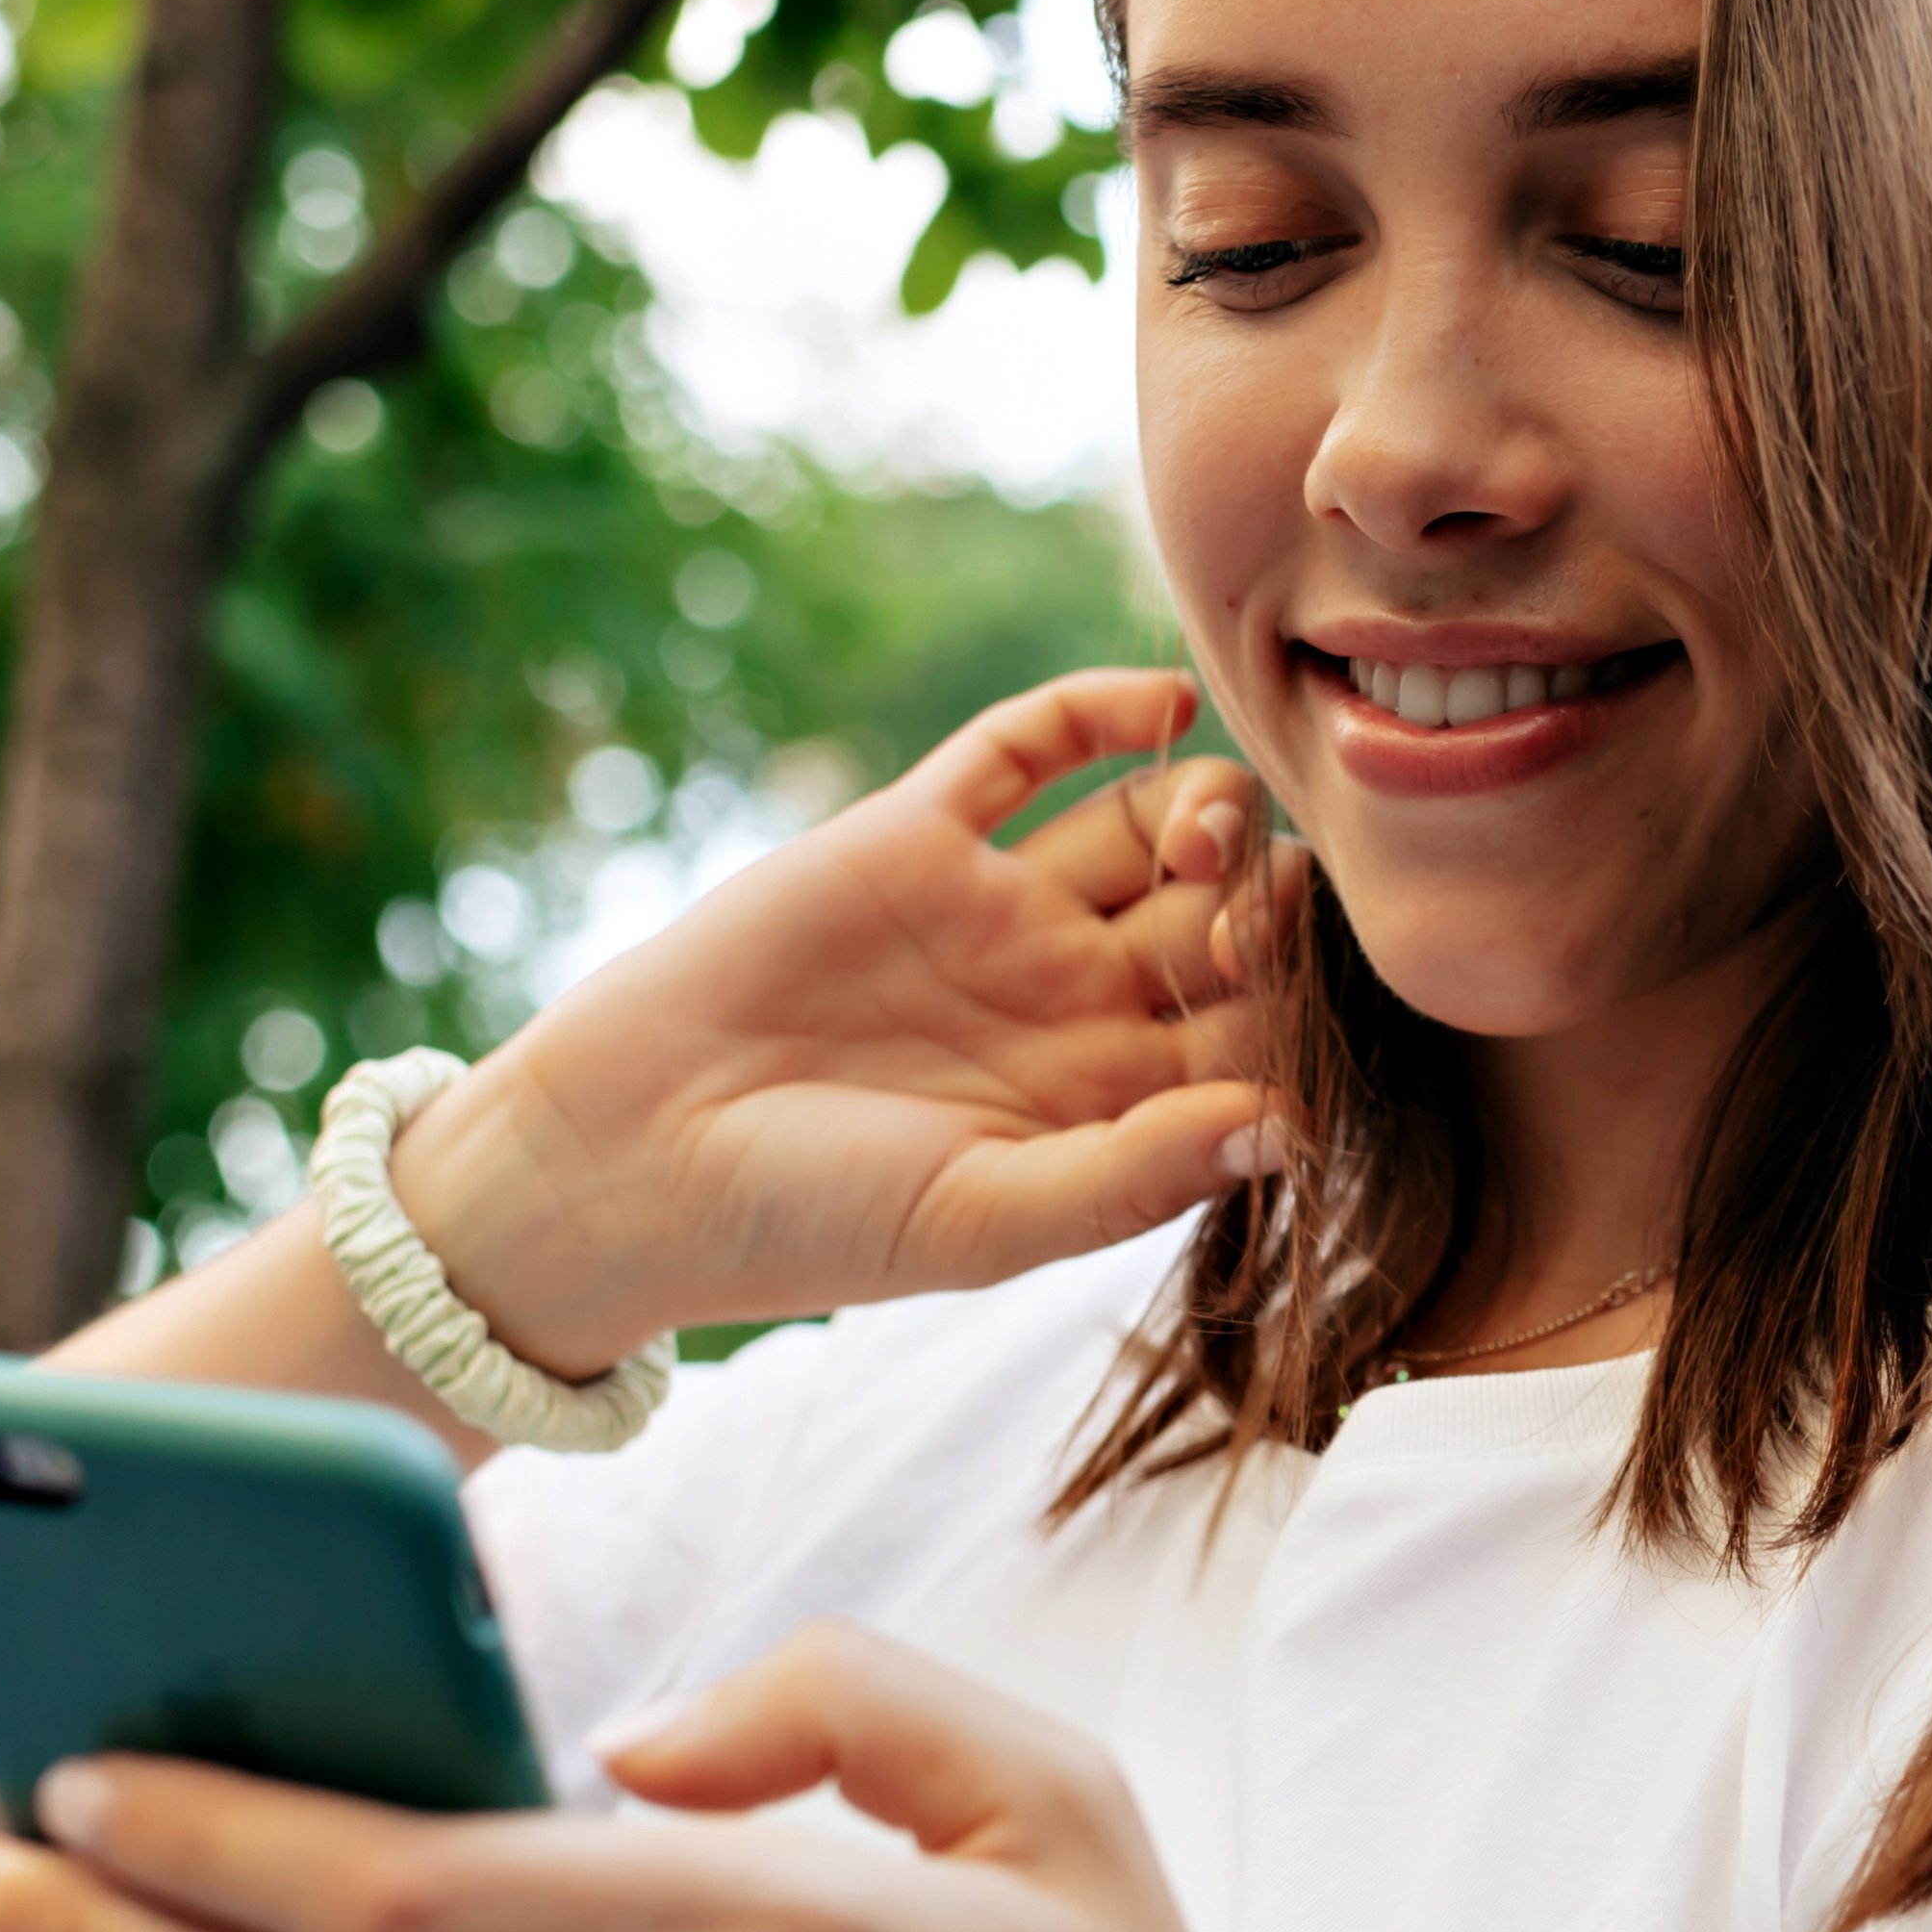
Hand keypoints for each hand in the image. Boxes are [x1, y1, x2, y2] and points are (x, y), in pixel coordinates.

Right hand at [401, 665, 1295, 1371]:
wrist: (629, 1159)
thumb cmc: (810, 1223)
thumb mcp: (985, 1221)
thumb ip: (1135, 1176)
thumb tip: (1289, 1126)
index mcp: (1106, 1105)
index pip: (1250, 1034)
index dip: (1294, 1010)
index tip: (1302, 1001)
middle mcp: (1070, 1001)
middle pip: (1216, 920)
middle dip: (1262, 903)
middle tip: (1254, 909)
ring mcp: (997, 908)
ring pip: (1143, 827)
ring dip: (1203, 810)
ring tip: (1206, 829)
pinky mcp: (916, 834)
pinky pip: (1029, 750)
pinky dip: (1102, 711)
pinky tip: (1164, 707)